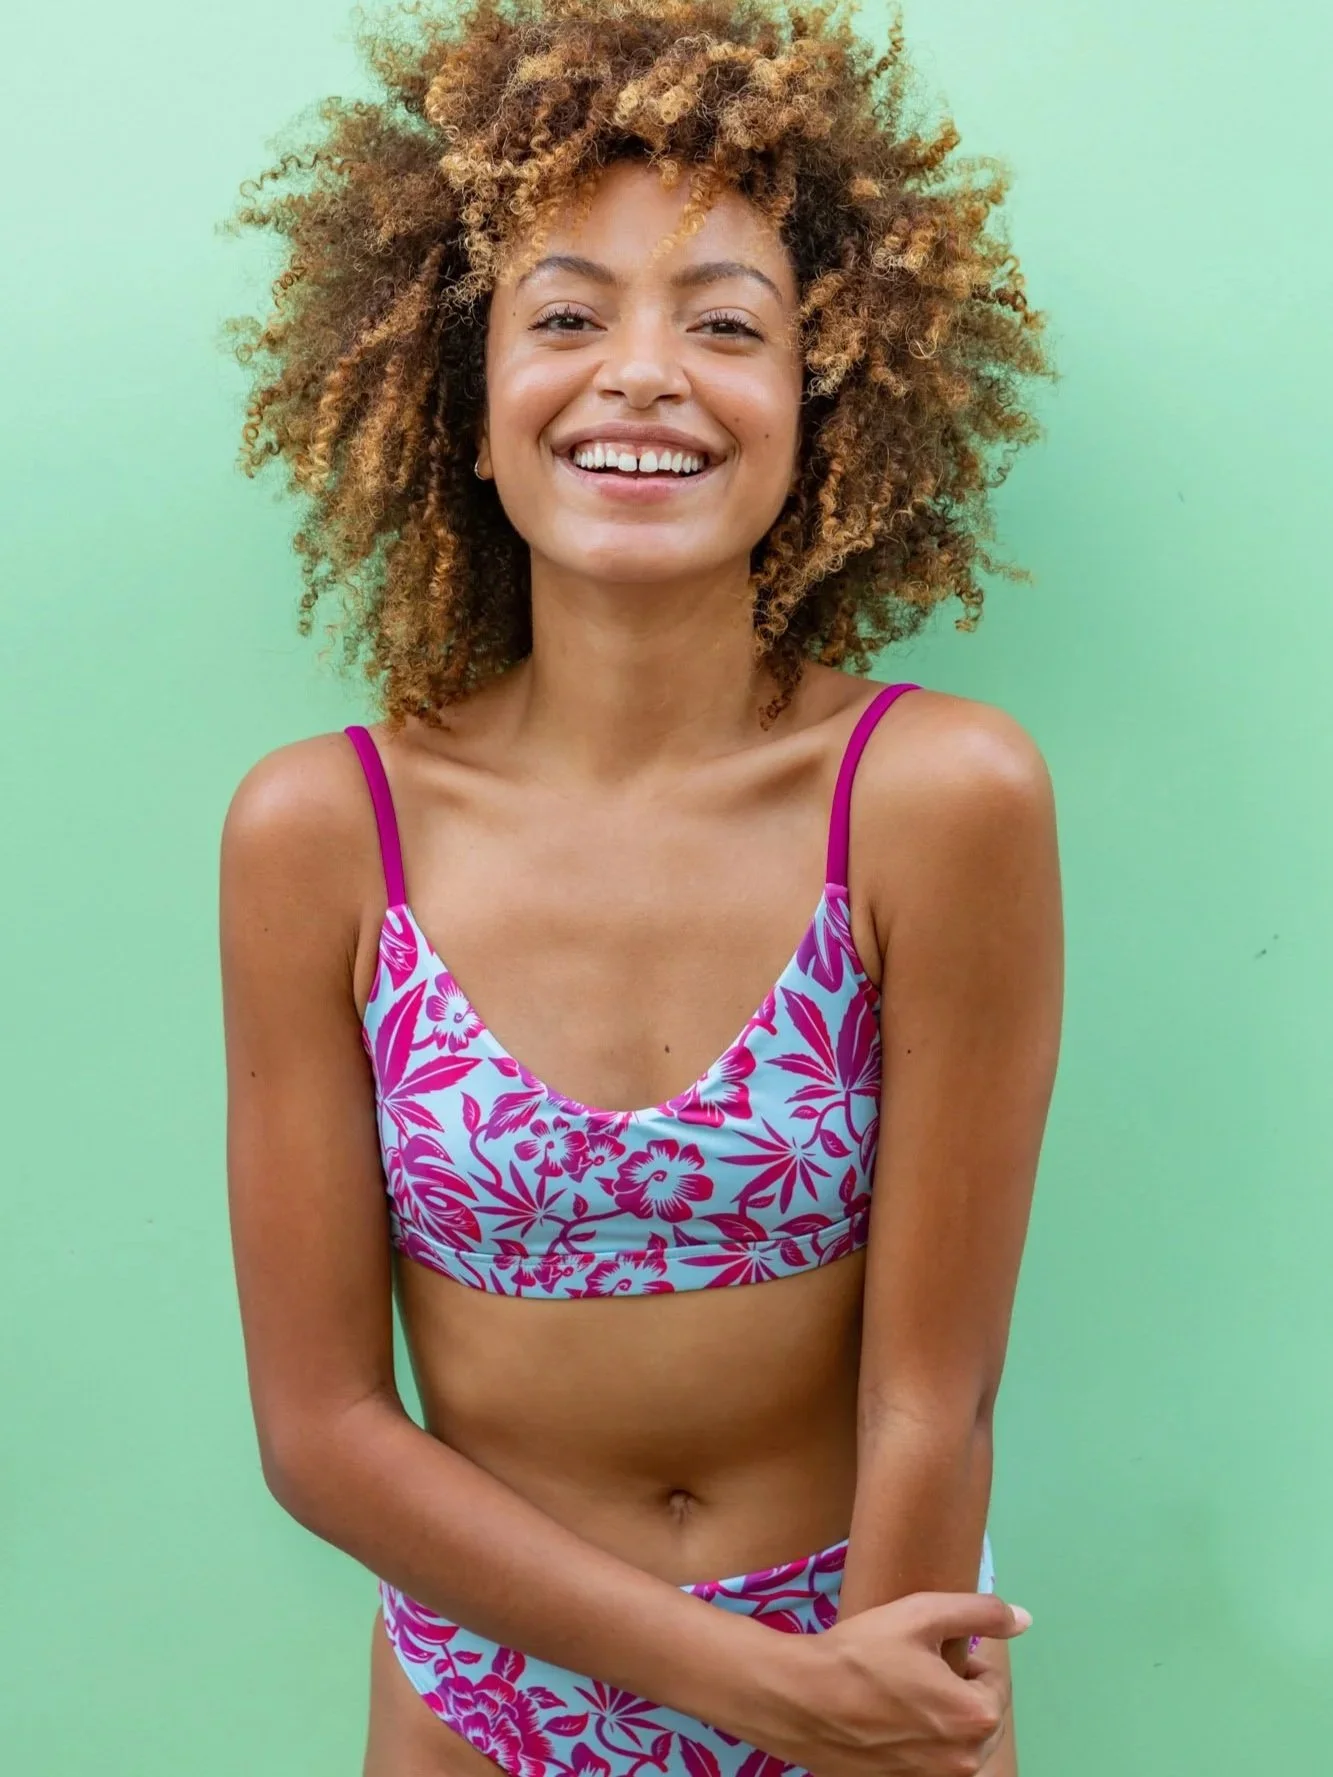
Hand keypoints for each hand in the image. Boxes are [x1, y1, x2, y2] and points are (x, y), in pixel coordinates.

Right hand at [756, 1591, 1028, 1776]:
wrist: (799, 1699)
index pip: (996, 1684)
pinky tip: (885, 1722)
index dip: (967, 1660)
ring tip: (900, 1695)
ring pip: (954, 1745)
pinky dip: (916, 1745)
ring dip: (940, 1721)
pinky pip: (927, 1765)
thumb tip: (1025, 1619)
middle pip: (979, 1719)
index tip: (933, 1650)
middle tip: (915, 1670)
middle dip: (958, 1694)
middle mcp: (963, 1761)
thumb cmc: (862, 1653)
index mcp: (975, 1717)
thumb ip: (979, 1612)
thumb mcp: (921, 1613)